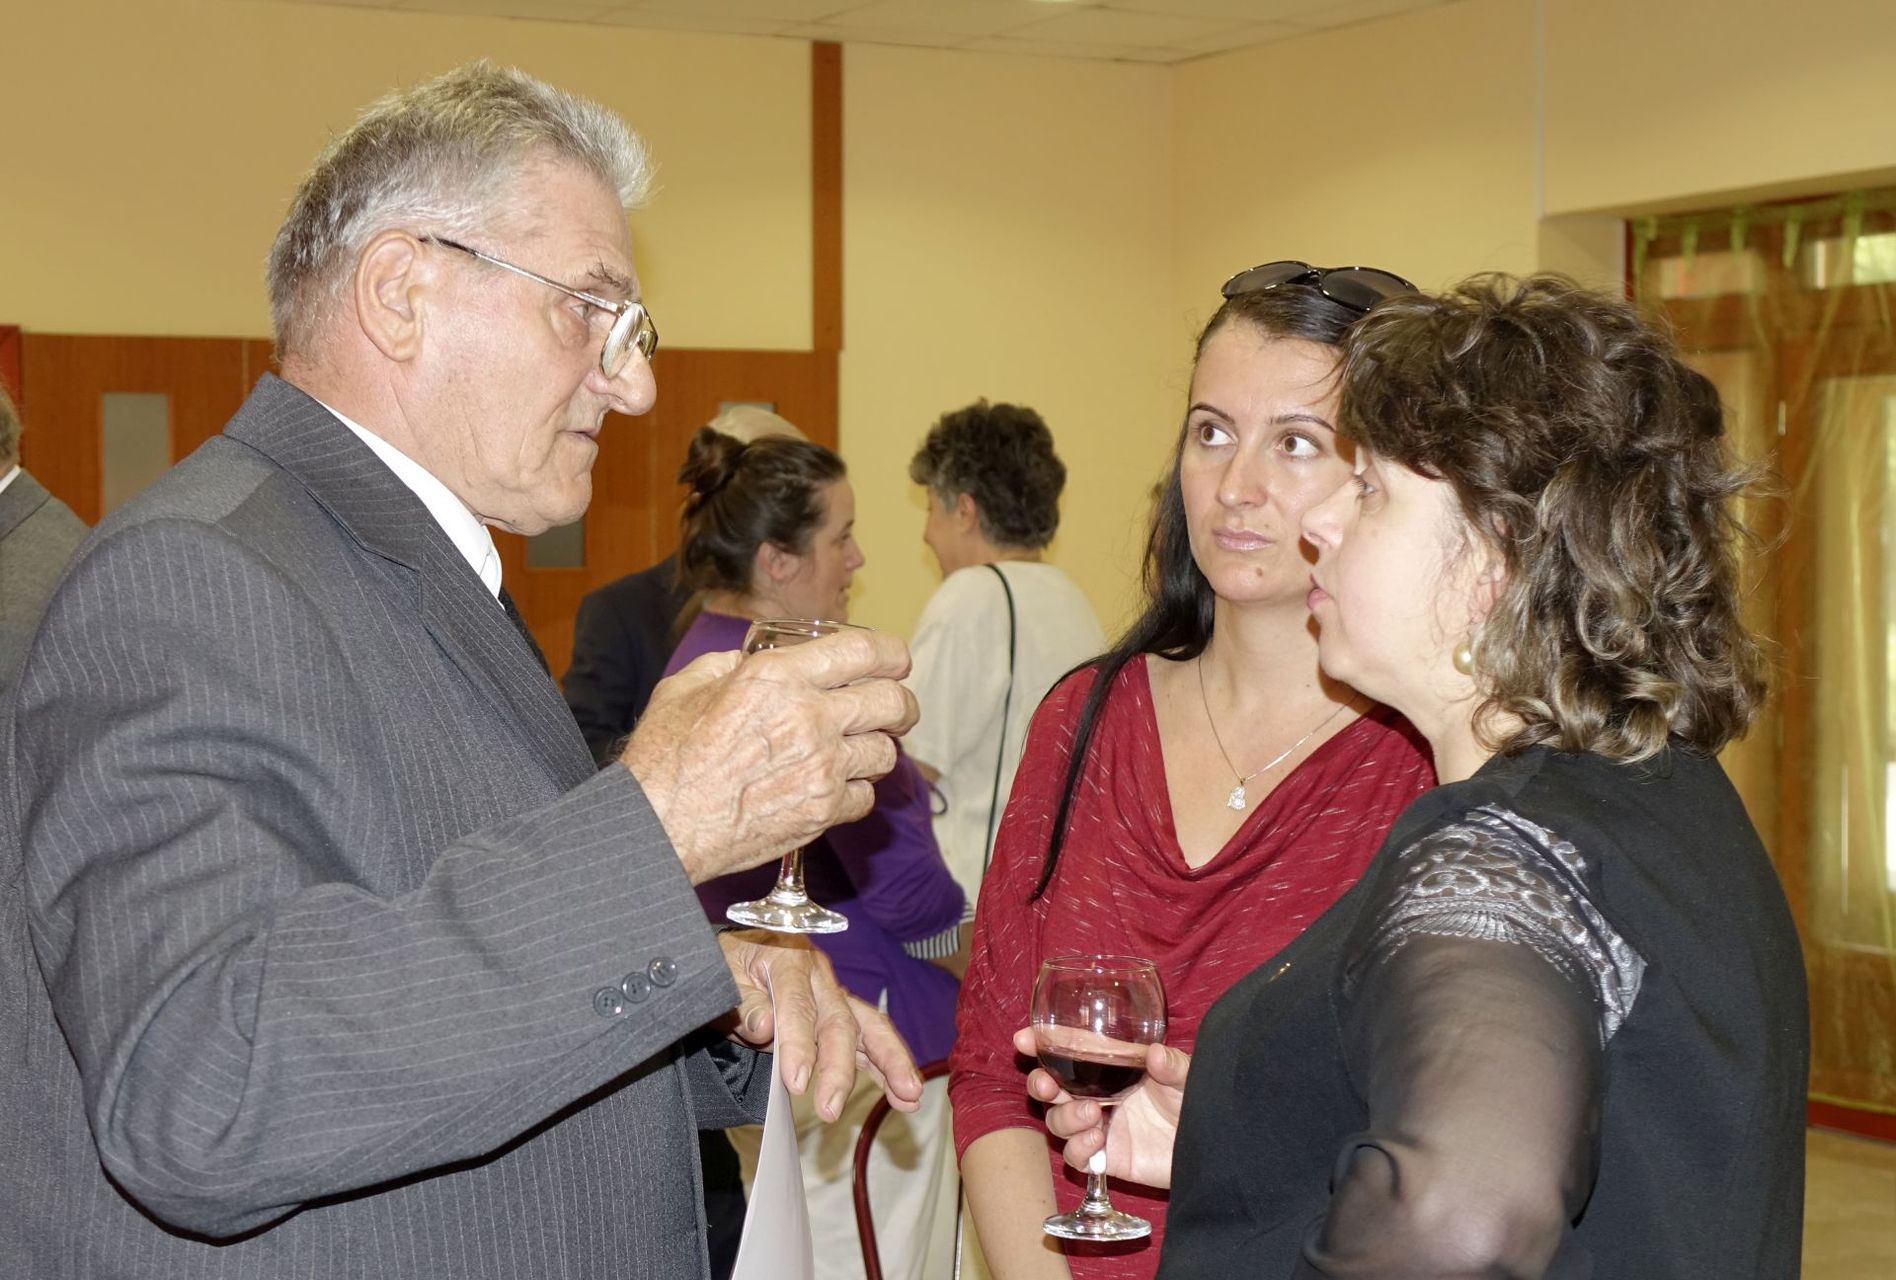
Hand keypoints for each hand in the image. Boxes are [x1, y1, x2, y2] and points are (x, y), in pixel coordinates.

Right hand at [623, 630, 918, 882]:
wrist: (659, 827)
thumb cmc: (664, 760)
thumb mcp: (685, 688)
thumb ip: (726, 666)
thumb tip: (746, 661)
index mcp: (777, 677)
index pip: (864, 650)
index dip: (891, 652)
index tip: (896, 660)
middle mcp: (808, 716)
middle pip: (893, 701)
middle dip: (902, 703)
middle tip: (895, 708)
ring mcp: (821, 767)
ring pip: (886, 752)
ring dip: (875, 749)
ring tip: (857, 751)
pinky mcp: (822, 812)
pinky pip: (865, 796)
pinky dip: (855, 792)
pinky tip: (833, 787)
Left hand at [719, 930, 923, 1120]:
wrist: (741, 945)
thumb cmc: (728, 961)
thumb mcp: (721, 974)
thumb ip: (743, 1003)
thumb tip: (764, 1028)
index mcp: (787, 960)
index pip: (796, 1006)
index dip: (797, 1044)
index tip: (795, 1082)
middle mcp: (819, 976)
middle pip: (837, 1022)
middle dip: (838, 1068)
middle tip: (830, 1108)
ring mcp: (835, 994)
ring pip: (868, 1026)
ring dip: (889, 1063)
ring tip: (907, 1096)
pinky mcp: (842, 1013)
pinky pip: (870, 1038)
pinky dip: (888, 1066)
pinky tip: (905, 1096)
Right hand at [1014, 1027, 1188, 1189]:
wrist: (1211, 1148)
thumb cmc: (1197, 1103)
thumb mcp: (1187, 1077)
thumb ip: (1172, 1065)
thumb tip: (1156, 1054)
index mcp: (1111, 1067)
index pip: (1069, 1051)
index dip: (1042, 1044)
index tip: (1024, 1040)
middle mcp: (1098, 1094)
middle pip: (1050, 1087)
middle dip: (1039, 1083)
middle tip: (1047, 1084)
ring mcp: (1098, 1126)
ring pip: (1057, 1121)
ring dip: (1065, 1116)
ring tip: (1092, 1113)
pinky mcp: (1105, 1157)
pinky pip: (1075, 1155)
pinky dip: (1078, 1147)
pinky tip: (1097, 1139)